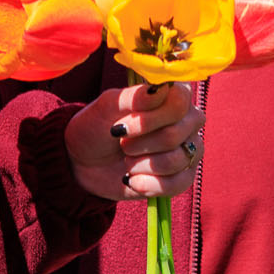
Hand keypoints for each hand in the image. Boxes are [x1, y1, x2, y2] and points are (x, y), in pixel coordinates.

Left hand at [65, 82, 204, 200]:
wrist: (84, 161)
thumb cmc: (98, 126)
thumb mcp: (108, 106)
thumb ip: (135, 96)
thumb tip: (160, 88)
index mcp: (174, 96)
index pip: (179, 102)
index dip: (149, 119)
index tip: (121, 128)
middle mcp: (188, 121)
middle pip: (175, 134)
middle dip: (140, 143)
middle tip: (121, 143)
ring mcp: (188, 150)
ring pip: (176, 161)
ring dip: (141, 164)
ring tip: (126, 160)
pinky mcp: (182, 177)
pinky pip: (177, 184)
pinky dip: (148, 184)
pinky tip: (131, 180)